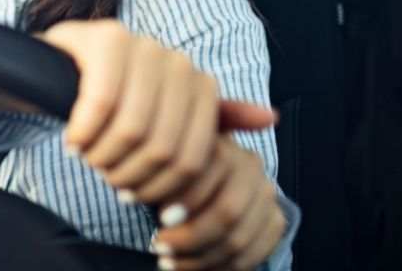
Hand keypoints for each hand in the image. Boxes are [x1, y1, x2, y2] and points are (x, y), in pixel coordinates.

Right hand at [36, 20, 275, 205]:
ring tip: (90, 158)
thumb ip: (212, 121)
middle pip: (163, 148)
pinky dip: (84, 132)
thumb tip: (271, 118)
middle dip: (129, 176)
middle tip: (108, 178)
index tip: (136, 197)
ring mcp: (141, 45)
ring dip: (104, 156)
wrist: (61, 65)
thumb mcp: (166, 116)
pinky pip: (100, 103)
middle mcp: (174, 59)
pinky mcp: (104, 41)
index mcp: (197, 82)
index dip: (162, 189)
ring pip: (132, 129)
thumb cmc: (118, 99)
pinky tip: (73, 139)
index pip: (193, 158)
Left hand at [150, 137, 286, 269]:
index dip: (183, 201)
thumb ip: (155, 168)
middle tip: (159, 247)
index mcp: (221, 144)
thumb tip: (125, 191)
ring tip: (168, 262)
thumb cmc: (178, 174)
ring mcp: (266, 194)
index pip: (208, 175)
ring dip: (199, 257)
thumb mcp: (165, 160)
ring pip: (237, 238)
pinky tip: (192, 268)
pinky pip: (252, 253)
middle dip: (190, 236)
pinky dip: (220, 267)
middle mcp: (250, 165)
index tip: (159, 220)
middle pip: (227, 211)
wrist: (215, 182)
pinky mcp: (275, 220)